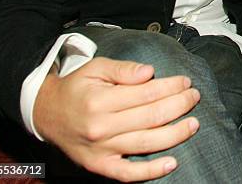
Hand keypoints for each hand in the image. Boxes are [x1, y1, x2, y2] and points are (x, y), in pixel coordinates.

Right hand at [34, 56, 199, 181]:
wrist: (48, 113)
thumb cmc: (77, 87)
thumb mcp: (97, 68)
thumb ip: (124, 70)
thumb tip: (149, 72)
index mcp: (100, 100)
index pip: (146, 94)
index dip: (170, 87)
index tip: (185, 81)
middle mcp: (101, 127)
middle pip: (151, 117)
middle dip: (178, 106)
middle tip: (193, 97)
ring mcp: (101, 150)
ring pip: (146, 144)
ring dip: (174, 134)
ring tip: (193, 124)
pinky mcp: (100, 166)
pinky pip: (128, 174)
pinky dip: (151, 171)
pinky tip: (171, 163)